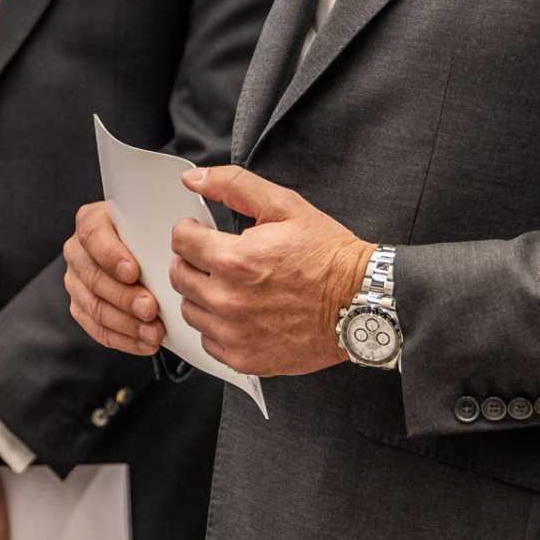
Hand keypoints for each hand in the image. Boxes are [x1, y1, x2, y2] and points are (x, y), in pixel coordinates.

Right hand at [64, 200, 165, 355]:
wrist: (142, 251)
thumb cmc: (150, 233)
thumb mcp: (154, 221)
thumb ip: (158, 225)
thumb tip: (183, 236)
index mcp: (92, 220)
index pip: (93, 234)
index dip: (110, 255)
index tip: (133, 272)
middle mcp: (78, 250)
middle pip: (93, 276)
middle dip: (124, 297)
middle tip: (150, 309)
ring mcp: (76, 280)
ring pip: (94, 306)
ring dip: (126, 323)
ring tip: (153, 332)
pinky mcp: (81, 307)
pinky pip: (97, 328)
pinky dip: (124, 339)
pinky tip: (145, 343)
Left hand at [169, 165, 371, 376]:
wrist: (361, 302)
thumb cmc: (327, 256)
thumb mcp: (284, 206)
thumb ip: (234, 186)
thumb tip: (193, 180)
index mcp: (234, 260)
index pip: (180, 241)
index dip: (190, 231)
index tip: (200, 233)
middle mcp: (228, 300)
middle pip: (179, 276)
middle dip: (192, 262)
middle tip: (216, 258)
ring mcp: (234, 334)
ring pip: (190, 310)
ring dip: (202, 294)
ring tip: (230, 285)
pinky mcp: (244, 359)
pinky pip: (207, 341)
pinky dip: (217, 327)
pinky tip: (239, 313)